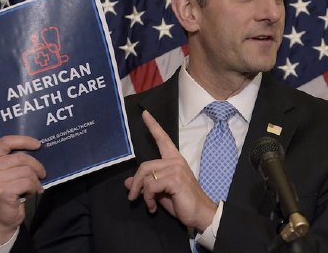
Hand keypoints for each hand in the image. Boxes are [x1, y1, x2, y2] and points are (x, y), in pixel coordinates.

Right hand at [0, 135, 45, 246]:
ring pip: (27, 171)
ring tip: (32, 187)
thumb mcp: (5, 171)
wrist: (1, 218)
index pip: (6, 142)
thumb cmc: (5, 191)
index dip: (24, 141)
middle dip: (36, 166)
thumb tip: (37, 148)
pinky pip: (28, 183)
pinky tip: (29, 193)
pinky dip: (33, 188)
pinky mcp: (3, 191)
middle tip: (42, 174)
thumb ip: (14, 159)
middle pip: (21, 158)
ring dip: (35, 180)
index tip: (37, 145)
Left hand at [124, 111, 216, 231]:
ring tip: (148, 205)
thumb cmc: (182, 202)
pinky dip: (148, 198)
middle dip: (135, 183)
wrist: (200, 214)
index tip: (144, 113)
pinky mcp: (175, 179)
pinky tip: (153, 207)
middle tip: (132, 197)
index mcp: (174, 160)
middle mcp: (175, 161)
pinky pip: (151, 186)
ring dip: (142, 194)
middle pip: (144, 165)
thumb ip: (146, 185)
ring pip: (146, 177)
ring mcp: (176, 169)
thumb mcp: (160, 192)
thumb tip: (127, 182)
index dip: (153, 126)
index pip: (162, 139)